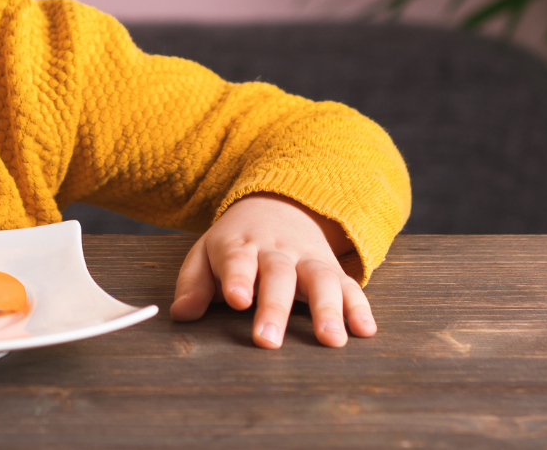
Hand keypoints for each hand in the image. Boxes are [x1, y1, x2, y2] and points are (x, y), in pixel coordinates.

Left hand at [167, 193, 375, 348]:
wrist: (277, 206)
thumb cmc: (235, 243)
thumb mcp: (206, 254)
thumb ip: (193, 284)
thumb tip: (181, 313)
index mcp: (239, 246)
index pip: (237, 259)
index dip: (237, 277)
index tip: (236, 299)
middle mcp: (276, 252)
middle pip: (277, 275)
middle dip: (274, 308)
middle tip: (268, 340)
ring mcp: (308, 259)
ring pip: (319, 280)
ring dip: (327, 310)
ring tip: (331, 340)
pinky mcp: (333, 270)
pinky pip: (350, 286)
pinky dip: (360, 307)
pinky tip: (365, 331)